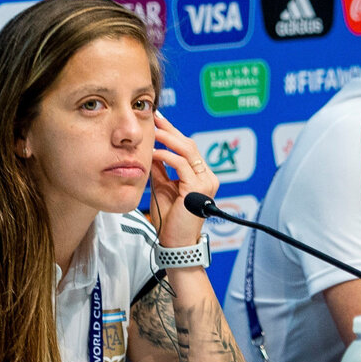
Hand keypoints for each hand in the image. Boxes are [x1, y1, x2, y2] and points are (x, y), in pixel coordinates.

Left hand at [150, 111, 218, 247]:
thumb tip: (153, 150)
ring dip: (168, 139)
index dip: (173, 133)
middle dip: (171, 130)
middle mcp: (207, 177)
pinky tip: (153, 153)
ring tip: (153, 131)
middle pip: (190, 145)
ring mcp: (206, 182)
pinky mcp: (198, 188)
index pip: (188, 149)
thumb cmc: (170, 220)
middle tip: (155, 118)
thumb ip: (161, 169)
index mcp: (201, 176)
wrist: (176, 243)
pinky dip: (166, 156)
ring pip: (188, 151)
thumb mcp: (162, 187)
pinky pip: (181, 164)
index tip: (159, 121)